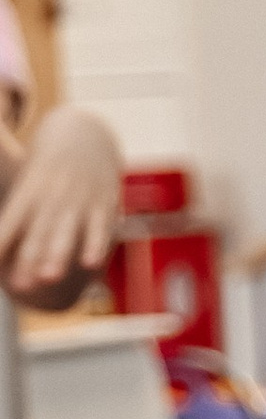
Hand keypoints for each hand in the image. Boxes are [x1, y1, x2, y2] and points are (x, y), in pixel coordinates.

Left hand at [0, 107, 122, 310]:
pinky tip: (91, 265)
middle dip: (29, 258)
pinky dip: (95, 244)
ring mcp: (77, 199)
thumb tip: (0, 249)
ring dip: (58, 254)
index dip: (1, 246)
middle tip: (19, 287)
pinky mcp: (102, 202)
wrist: (83, 131)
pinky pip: (98, 226)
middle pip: (36, 231)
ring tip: (50, 278)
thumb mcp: (25, 188)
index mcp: (27, 194)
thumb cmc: (45, 171)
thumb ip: (14, 223)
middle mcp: (51, 196)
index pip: (9, 224)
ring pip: (65, 230)